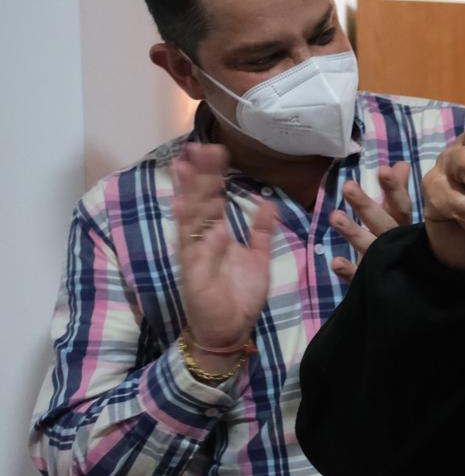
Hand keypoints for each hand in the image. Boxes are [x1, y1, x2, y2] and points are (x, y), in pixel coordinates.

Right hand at [172, 143, 276, 349]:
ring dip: (188, 191)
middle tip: (198, 146)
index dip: (214, 175)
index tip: (214, 151)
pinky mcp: (192, 269)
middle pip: (199, 200)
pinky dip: (187, 225)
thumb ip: (262, 231)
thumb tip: (269, 203)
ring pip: (190, 215)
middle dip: (198, 174)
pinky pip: (189, 244)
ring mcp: (196, 252)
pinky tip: (185, 203)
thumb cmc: (240, 296)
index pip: (214, 198)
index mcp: (219, 235)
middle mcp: (204, 239)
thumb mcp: (258, 257)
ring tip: (186, 164)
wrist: (231, 330)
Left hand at [329, 161, 412, 281]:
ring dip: (353, 232)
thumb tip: (400, 164)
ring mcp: (383, 264)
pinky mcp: (370, 282)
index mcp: (404, 227)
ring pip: (370, 247)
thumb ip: (397, 193)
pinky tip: (335, 262)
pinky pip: (358, 278)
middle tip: (347, 187)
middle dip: (366, 205)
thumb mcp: (399, 218)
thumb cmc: (403, 245)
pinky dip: (348, 270)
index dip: (393, 188)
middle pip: (383, 223)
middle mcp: (395, 244)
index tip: (382, 170)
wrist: (417, 289)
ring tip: (334, 216)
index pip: (400, 205)